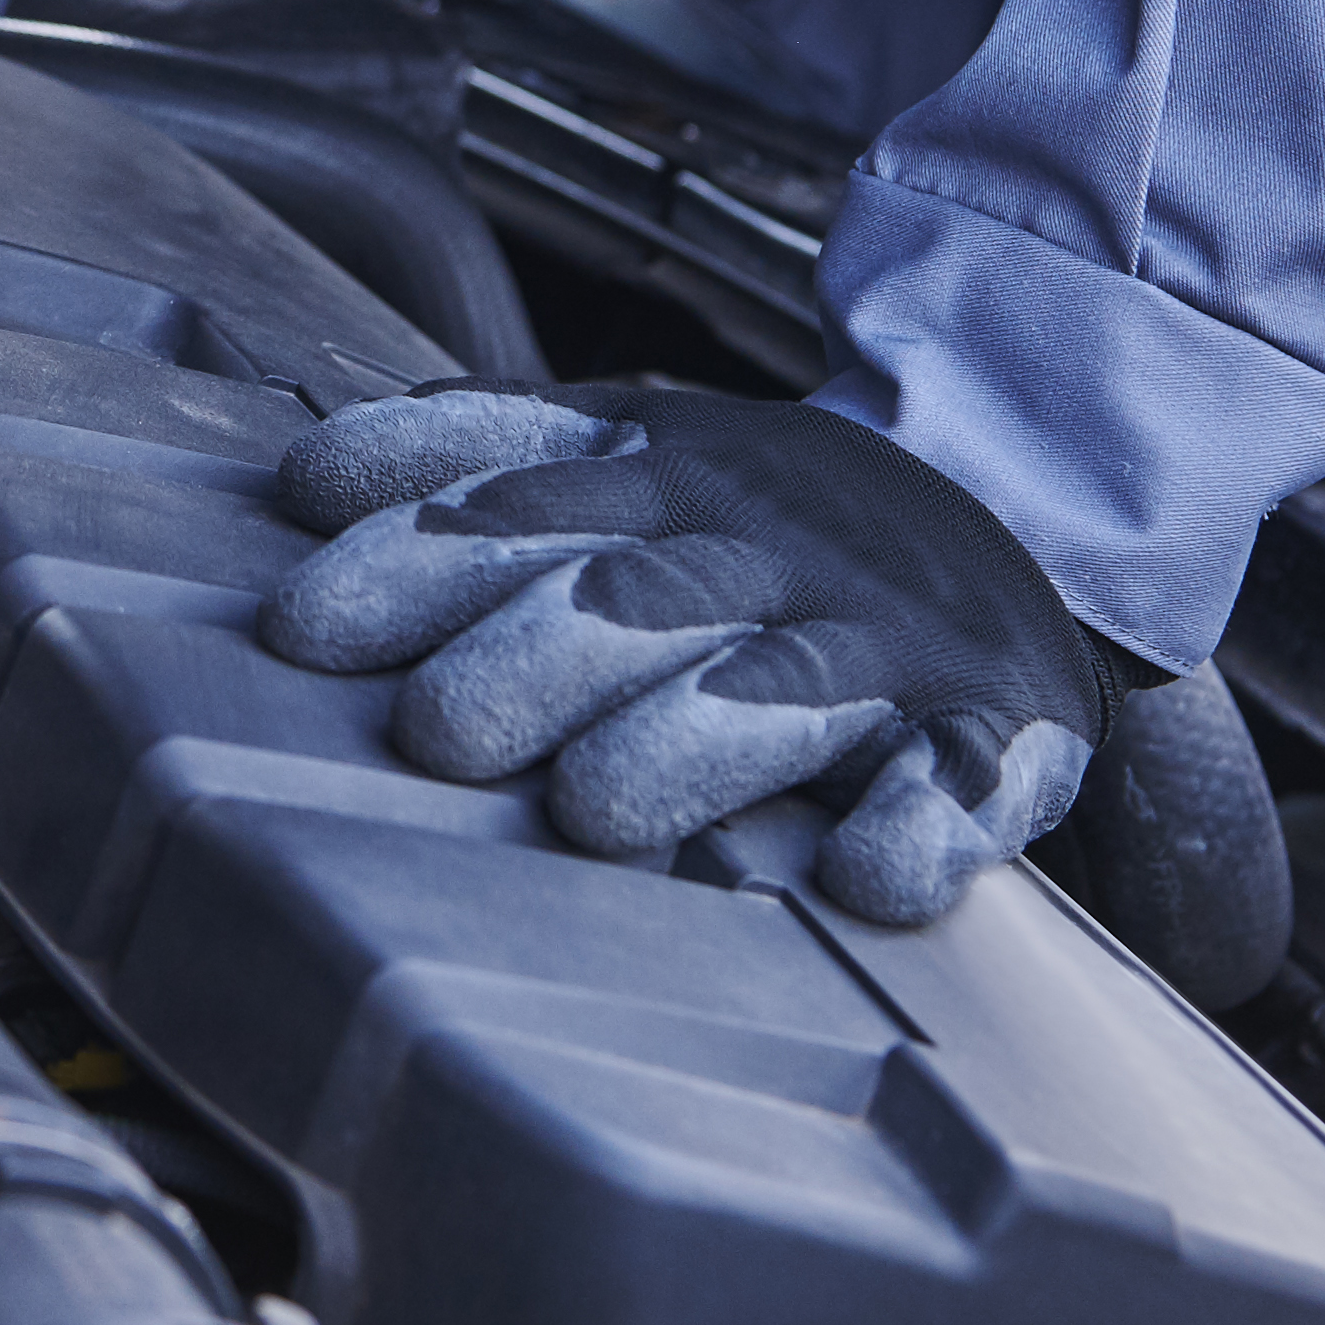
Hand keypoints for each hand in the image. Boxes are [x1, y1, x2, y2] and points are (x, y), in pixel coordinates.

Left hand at [260, 385, 1113, 925]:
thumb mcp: (646, 453)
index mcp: (674, 478)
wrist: (1016, 535)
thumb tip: (315, 472)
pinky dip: (919, 829)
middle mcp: (768, 551)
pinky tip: (862, 871)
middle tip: (436, 731)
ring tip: (595, 809)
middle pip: (637, 595)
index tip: (307, 622)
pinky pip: (959, 785)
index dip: (419, 556)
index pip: (529, 502)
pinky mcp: (985, 736)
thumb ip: (492, 454)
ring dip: (690, 743)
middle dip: (532, 658)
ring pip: (780, 688)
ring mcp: (882, 644)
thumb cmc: (778, 529)